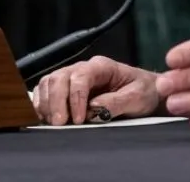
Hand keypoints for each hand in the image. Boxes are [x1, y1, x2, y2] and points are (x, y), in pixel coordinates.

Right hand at [32, 56, 161, 125]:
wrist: (147, 93)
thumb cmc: (144, 92)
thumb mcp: (138, 97)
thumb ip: (116, 101)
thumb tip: (92, 109)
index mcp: (102, 66)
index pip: (80, 77)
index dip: (75, 98)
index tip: (79, 120)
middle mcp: (84, 68)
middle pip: (59, 78)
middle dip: (57, 101)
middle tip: (60, 124)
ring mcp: (73, 77)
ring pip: (49, 83)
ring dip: (47, 104)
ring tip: (54, 123)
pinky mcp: (66, 90)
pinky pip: (46, 92)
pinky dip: (42, 105)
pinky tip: (46, 119)